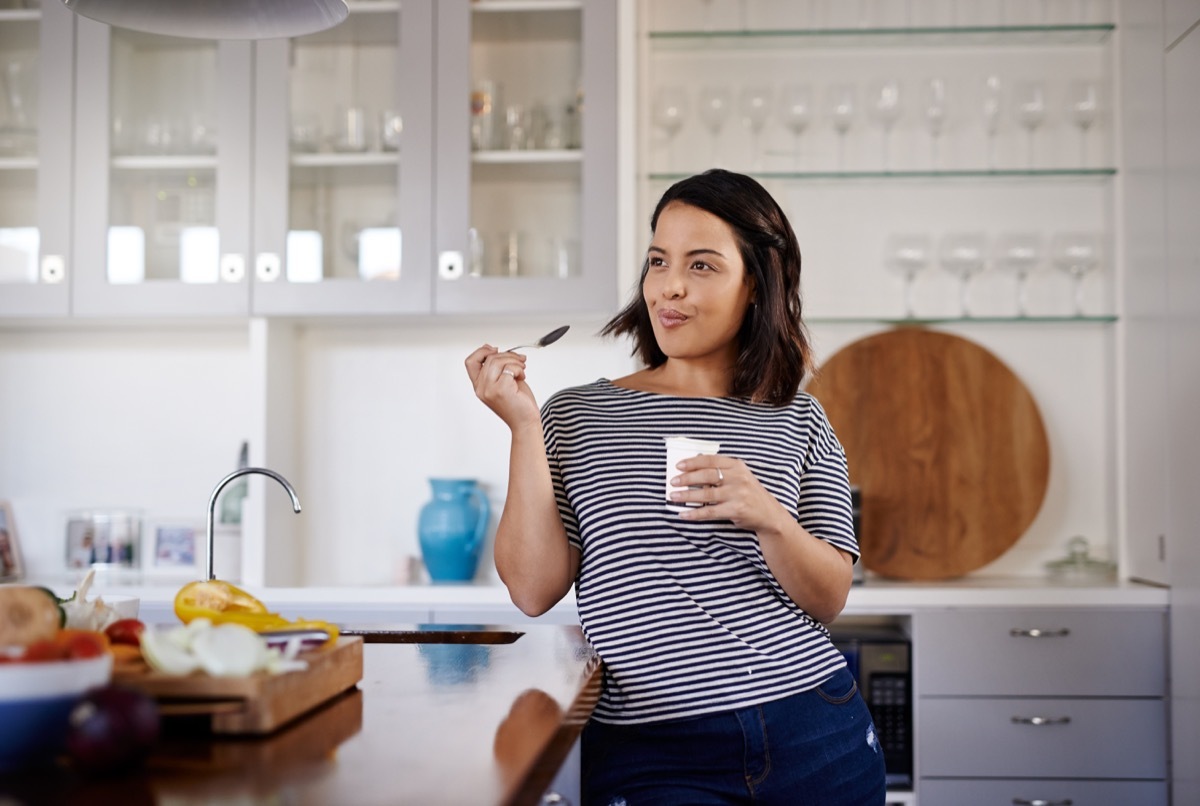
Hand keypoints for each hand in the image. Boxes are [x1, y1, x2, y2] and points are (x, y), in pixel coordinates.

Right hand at [465, 344, 538, 430]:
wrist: (526, 422)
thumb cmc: (518, 403)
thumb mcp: (503, 381)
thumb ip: (497, 367)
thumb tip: (495, 349)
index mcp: (480, 386)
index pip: (470, 362)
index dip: (482, 351)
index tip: (495, 349)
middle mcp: (482, 388)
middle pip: (489, 358)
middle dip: (507, 355)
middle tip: (520, 360)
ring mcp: (490, 390)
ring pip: (498, 361)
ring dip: (514, 361)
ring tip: (522, 369)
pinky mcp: (501, 390)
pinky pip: (510, 368)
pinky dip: (519, 369)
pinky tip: (522, 377)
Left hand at [670, 454, 788, 533]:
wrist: (769, 514)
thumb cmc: (749, 494)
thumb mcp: (740, 477)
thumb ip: (721, 471)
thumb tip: (693, 467)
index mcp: (737, 466)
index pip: (711, 460)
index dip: (693, 462)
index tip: (678, 465)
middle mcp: (738, 478)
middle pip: (707, 475)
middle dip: (687, 478)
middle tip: (673, 481)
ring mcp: (737, 494)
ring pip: (707, 493)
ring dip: (687, 495)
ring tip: (673, 496)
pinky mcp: (736, 510)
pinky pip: (710, 511)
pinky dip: (695, 513)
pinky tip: (684, 513)